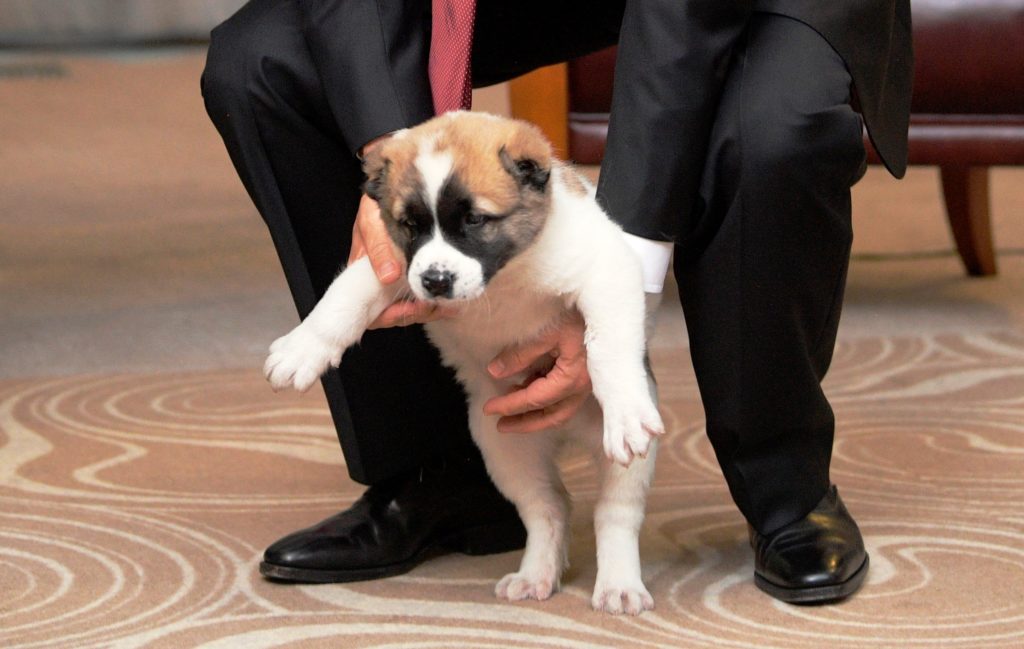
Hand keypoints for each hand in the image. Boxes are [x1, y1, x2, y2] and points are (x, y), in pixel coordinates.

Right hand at [349, 193, 454, 328]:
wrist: (391, 193)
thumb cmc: (376, 207)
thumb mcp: (371, 221)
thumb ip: (378, 247)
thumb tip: (389, 276)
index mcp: (362, 275)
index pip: (371, 312)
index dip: (389, 316)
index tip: (409, 308)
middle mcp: (379, 284)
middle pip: (395, 315)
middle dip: (416, 313)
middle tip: (438, 305)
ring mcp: (396, 283)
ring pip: (412, 310)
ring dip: (431, 310)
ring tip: (453, 304)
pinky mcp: (414, 279)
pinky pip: (424, 298)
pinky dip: (438, 302)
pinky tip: (455, 301)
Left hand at [483, 311, 591, 432]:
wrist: (607, 307)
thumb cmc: (578, 317)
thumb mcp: (546, 333)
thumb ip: (520, 354)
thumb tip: (495, 371)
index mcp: (572, 378)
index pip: (535, 399)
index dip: (510, 405)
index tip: (489, 408)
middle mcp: (582, 387)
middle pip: (551, 416)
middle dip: (525, 423)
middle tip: (501, 425)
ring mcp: (586, 384)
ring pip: (560, 410)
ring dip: (536, 415)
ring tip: (511, 411)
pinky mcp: (586, 376)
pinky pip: (564, 397)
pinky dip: (545, 400)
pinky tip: (527, 389)